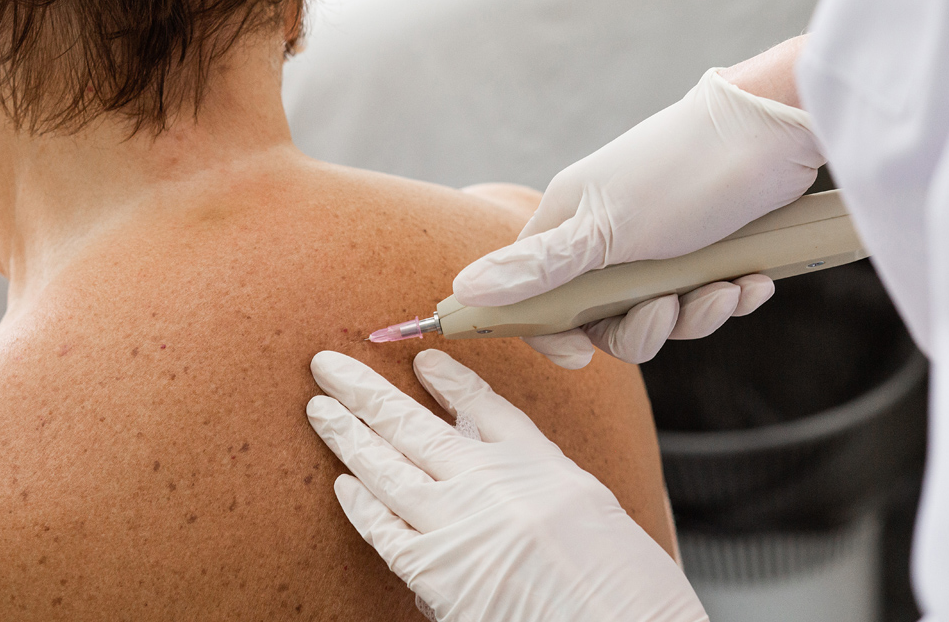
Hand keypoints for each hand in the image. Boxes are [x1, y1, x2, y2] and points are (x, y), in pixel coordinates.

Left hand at [307, 349, 708, 621]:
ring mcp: (458, 521)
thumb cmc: (628, 587)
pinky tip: (343, 483)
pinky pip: (385, 529)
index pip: (483, 406)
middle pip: (413, 423)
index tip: (425, 360)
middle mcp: (491, 481)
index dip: (447, 381)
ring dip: (346, 430)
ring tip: (319, 404)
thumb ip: (540, 483)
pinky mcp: (436, 569)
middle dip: (365, 390)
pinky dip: (361, 503)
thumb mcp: (594, 510)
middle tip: (329, 365)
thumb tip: (502, 480)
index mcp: (538, 461)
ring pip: (386, 464)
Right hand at [453, 64, 824, 367]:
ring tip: (724, 288)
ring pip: (659, 313)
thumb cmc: (680, 172)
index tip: (579, 353)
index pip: (532, 295)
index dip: (550, 332)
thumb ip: (537, 269)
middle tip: (669, 308)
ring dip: (695, 314)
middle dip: (642, 327)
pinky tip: (750, 280)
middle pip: (602, 317)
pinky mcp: (706, 248)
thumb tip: (465, 290)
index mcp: (568, 224)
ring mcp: (658, 243)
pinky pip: (704, 298)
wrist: (776, 128)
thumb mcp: (602, 231)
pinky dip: (728, 296)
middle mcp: (607, 236)